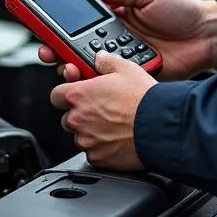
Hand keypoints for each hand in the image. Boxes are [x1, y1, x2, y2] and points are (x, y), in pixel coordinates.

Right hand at [38, 0, 216, 81]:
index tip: (41, 25)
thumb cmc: (182, 10)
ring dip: (76, 69)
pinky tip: (95, 81)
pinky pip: (113, 84)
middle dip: (58, 51)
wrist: (208, 35)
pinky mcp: (134, 79)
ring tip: (70, 68)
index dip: (58, 25)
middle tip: (49, 52)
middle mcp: (114, 40)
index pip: (78, 23)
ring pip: (91, 69)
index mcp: (114, 18)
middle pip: (77, 49)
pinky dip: (102, 84)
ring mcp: (123, 61)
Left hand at [50, 51, 155, 169]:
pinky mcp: (97, 158)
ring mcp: (86, 140)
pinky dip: (101, 148)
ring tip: (112, 125)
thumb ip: (106, 62)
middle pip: (68, 117)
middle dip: (80, 114)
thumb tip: (100, 58)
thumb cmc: (143, 99)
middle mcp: (78, 119)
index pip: (56, 95)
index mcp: (80, 95)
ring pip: (80, 136)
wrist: (160, 126)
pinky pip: (93, 152)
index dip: (65, 94)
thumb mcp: (126, 69)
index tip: (74, 95)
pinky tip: (117, 139)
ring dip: (90, 132)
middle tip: (100, 110)